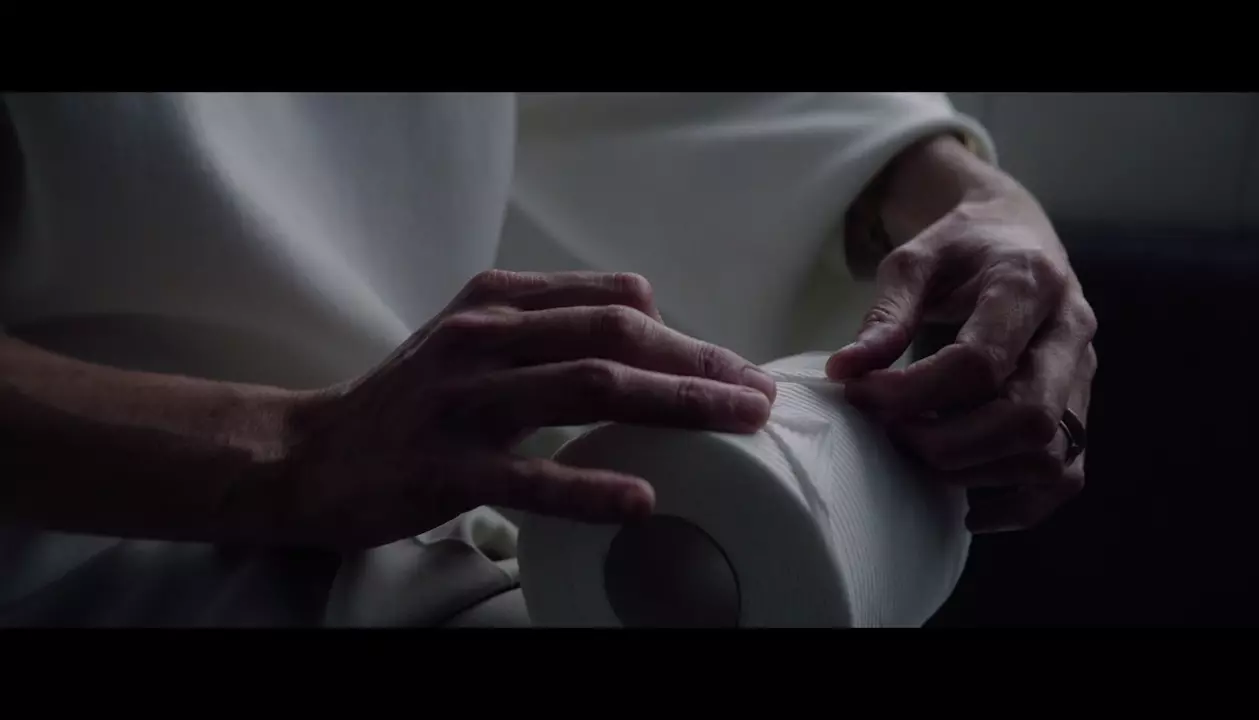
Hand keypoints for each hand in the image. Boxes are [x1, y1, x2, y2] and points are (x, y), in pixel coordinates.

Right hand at [268, 270, 776, 549]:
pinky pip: (527, 477)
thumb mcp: (476, 338)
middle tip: (756, 395)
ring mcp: (462, 401)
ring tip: (734, 424)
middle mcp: (484, 339)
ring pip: (587, 388)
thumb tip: (647, 317)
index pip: (613, 302)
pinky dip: (588, 487)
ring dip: (673, 403)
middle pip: (614, 337)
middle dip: (697, 362)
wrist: (312, 453)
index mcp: (498, 302)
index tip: (733, 366)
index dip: (685, 332)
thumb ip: (550, 320)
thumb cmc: (411, 400)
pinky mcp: (443, 467)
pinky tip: (641, 500)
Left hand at [827, 186, 1096, 532]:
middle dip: (948, 442)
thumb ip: (884, 314)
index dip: (913, 392)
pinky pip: (1065, 477)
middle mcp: (1071, 331)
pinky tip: (964, 504)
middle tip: (892, 435)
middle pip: (1026, 416)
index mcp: (1030, 283)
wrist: (1014, 234)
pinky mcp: (1081, 408)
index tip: (860, 395)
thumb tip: (845, 370)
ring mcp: (1084, 375)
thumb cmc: (960, 247)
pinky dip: (1016, 504)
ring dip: (975, 471)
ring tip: (919, 454)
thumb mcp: (914, 260)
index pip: (981, 360)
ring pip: (1048, 453)